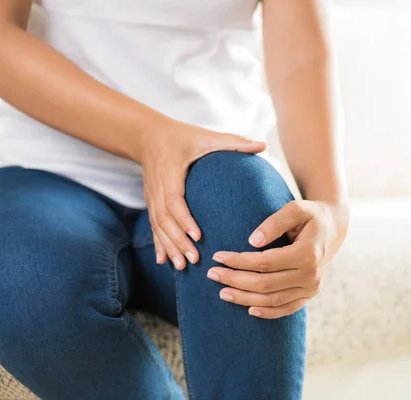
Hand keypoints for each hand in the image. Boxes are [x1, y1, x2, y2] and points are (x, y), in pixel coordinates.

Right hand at [139, 120, 265, 269]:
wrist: (148, 136)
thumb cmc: (181, 136)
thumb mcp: (206, 137)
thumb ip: (234, 142)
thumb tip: (263, 145)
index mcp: (171, 174)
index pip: (174, 201)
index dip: (184, 219)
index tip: (197, 235)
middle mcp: (158, 189)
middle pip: (164, 220)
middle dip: (178, 241)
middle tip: (194, 259)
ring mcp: (152, 198)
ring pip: (158, 227)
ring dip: (169, 247)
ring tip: (181, 267)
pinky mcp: (150, 202)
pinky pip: (153, 227)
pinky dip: (158, 244)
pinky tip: (162, 261)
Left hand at [207, 200, 348, 318]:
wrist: (334, 227)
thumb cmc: (311, 215)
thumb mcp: (296, 208)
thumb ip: (274, 222)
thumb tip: (252, 241)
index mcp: (307, 254)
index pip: (265, 262)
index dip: (239, 261)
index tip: (217, 256)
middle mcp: (311, 275)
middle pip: (265, 284)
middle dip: (235, 280)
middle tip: (212, 274)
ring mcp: (311, 288)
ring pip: (273, 300)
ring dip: (245, 299)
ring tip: (222, 292)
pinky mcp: (310, 294)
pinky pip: (287, 309)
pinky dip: (268, 312)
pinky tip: (249, 309)